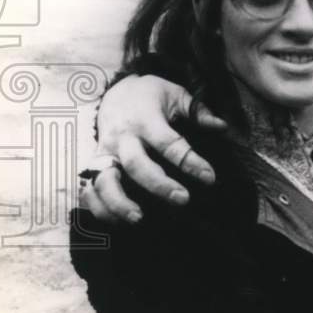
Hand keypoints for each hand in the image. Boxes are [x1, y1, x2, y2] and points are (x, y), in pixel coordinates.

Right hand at [81, 75, 225, 222]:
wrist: (116, 90)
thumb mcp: (176, 94)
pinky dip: (98, 208)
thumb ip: (198, 111)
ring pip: (104, 181)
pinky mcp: (94, 165)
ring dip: (119, 202)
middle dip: (158, 185)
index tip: (209, 178)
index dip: (190, 161)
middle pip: (136, 164)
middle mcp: (122, 137)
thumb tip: (222, 127)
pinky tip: (117, 221)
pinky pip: (89, 190)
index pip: (168, 143)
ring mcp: (105, 153)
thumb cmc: (152, 95)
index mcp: (145, 119)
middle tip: (183, 200)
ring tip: (139, 219)